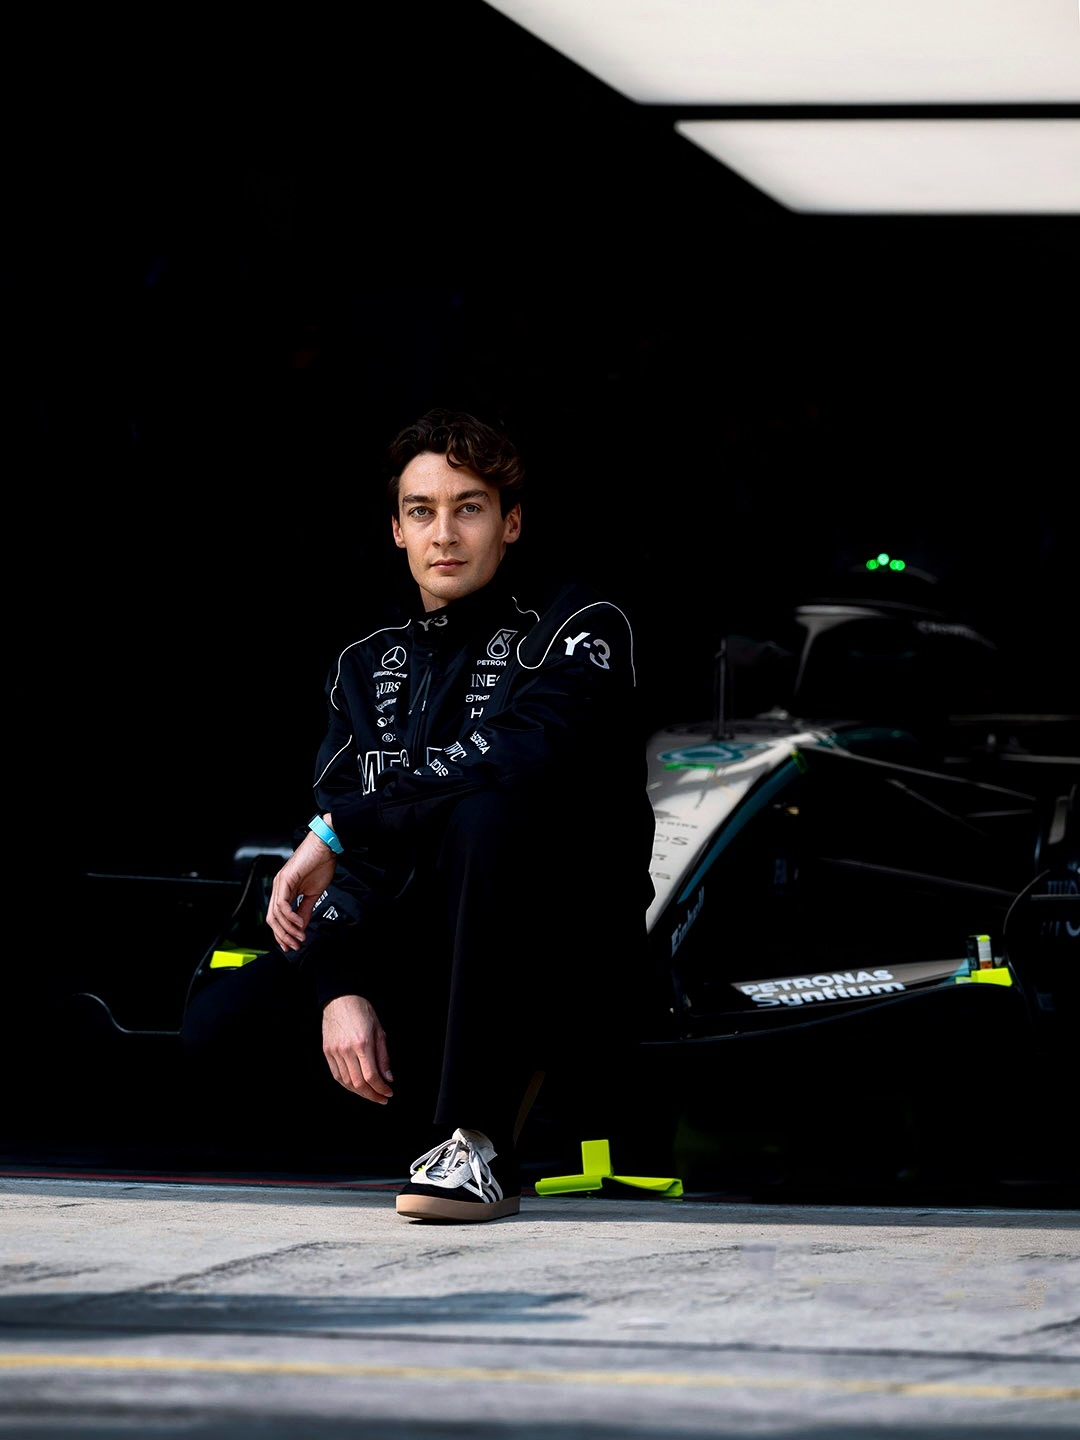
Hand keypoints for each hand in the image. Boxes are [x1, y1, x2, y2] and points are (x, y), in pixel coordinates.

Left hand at [267, 830, 337, 951]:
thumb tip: (301, 927)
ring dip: (288, 929)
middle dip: (283, 936)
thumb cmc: (320, 864)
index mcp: (284, 890)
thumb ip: (305, 910)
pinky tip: (299, 923)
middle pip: (272, 919)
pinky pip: (283, 904)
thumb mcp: (313, 893)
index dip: (282, 933)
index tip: (290, 945)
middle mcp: (279, 887)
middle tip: (294, 945)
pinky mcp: (285, 880)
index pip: (276, 917)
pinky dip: (290, 917)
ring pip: (276, 914)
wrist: (326, 847)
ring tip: (300, 936)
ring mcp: (280, 883)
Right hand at [322, 994, 393, 1102]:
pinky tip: (356, 1087)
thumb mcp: (379, 1031)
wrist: (340, 998)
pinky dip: (347, 1085)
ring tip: (371, 1094)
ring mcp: (334, 1052)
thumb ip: (383, 1057)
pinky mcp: (327, 1052)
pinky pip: (337, 1075)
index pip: (371, 1076)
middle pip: (358, 1083)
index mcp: (362, 1044)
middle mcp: (346, 1050)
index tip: (388, 1093)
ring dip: (360, 1092)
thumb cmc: (362, 1011)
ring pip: (346, 1082)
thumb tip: (388, 1078)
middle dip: (372, 1095)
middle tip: (382, 1098)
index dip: (381, 1089)